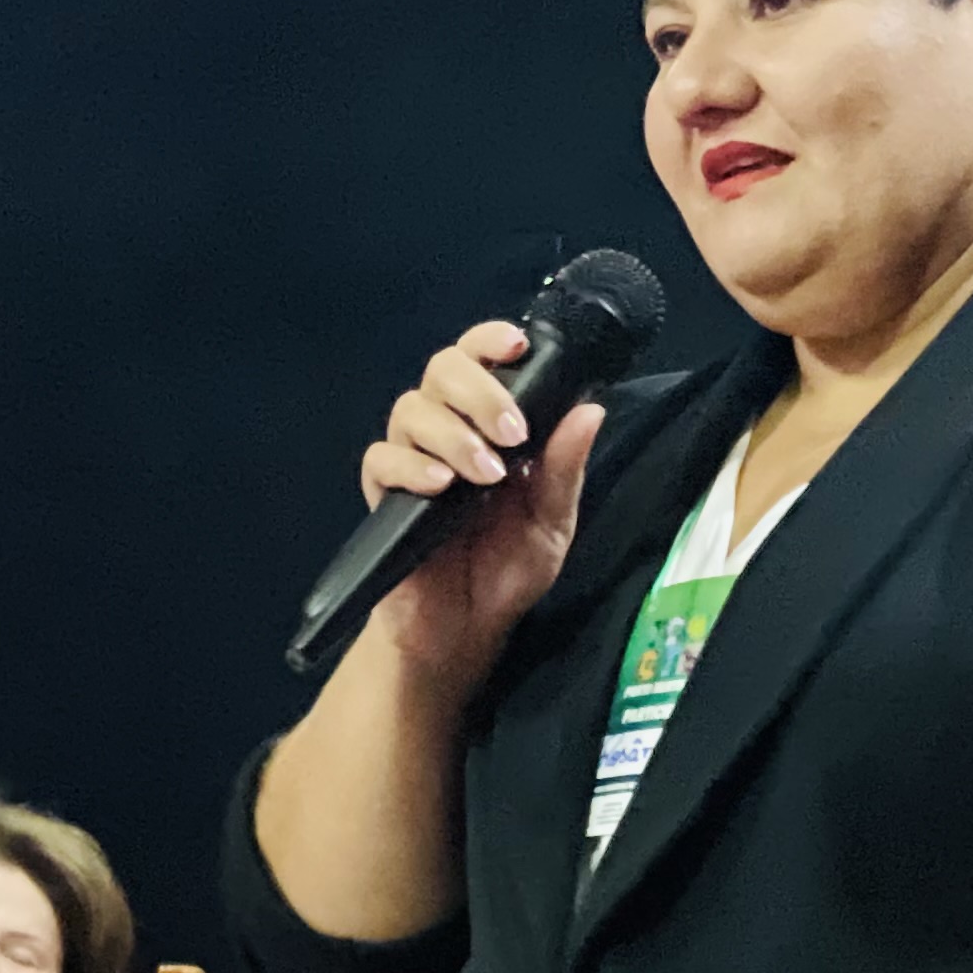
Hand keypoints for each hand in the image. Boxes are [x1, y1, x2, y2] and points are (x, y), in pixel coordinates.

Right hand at [358, 321, 605, 685]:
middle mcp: (447, 431)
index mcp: (489, 425)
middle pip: (441, 369)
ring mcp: (412, 461)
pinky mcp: (384, 496)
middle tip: (512, 433)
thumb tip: (590, 409)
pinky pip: (381, 459)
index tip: (518, 345)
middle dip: (478, 389)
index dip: (491, 340)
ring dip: (452, 433)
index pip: (480, 359)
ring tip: (484, 475)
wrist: (463, 632)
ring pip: (411, 409)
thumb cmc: (505, 572)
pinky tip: (441, 487)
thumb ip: (564, 469)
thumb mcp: (551, 523)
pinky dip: (411, 466)